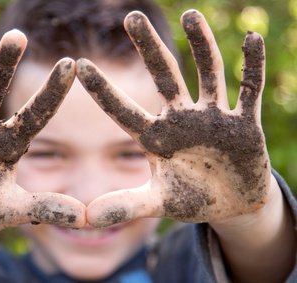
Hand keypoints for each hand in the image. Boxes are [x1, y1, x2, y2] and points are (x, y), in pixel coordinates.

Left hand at [77, 10, 269, 226]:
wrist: (231, 203)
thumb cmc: (190, 198)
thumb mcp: (157, 204)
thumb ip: (124, 206)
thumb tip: (84, 219)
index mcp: (156, 139)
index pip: (123, 110)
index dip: (102, 91)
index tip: (79, 65)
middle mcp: (181, 120)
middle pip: (163, 77)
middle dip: (149, 49)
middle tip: (131, 18)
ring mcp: (213, 118)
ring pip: (206, 73)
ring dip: (201, 45)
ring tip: (190, 14)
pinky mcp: (243, 123)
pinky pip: (248, 90)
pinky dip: (251, 68)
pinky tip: (252, 40)